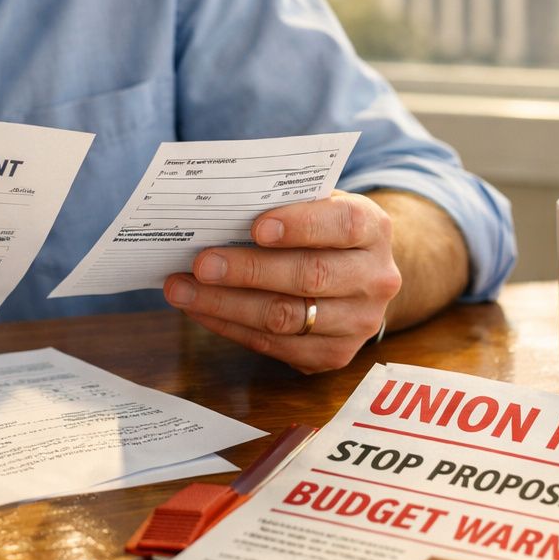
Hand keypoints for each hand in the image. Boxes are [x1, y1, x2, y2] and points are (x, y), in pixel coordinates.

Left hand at [162, 191, 401, 372]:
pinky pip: (275, 345)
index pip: (343, 224)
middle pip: (310, 276)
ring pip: (287, 317)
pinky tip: (201, 310)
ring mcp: (359, 322)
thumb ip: (284, 205)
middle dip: (248, 271)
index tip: (255, 228)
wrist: (360, 275)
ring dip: (227, 305)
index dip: (300, 226)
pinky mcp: (334, 354)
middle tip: (201, 264)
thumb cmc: (324, 230)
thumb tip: (218, 211)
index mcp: (374, 229)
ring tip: (183, 290)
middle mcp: (375, 278)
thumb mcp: (319, 205)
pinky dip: (231, 327)